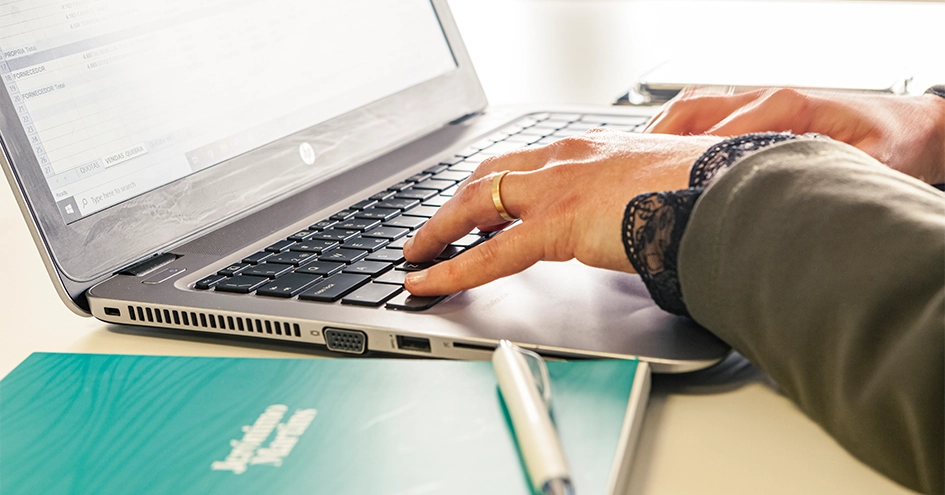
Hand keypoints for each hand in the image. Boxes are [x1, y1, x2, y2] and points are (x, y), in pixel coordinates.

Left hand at [402, 130, 720, 295]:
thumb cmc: (706, 190)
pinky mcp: (558, 222)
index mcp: (590, 146)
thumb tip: (624, 221)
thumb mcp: (657, 184)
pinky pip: (490, 252)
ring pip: (476, 204)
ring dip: (439, 230)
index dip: (492, 184)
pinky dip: (452, 268)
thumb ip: (627, 199)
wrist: (730, 193)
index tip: (474, 204)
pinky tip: (430, 281)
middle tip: (431, 229)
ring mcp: (558, 186)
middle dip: (453, 203)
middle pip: (488, 175)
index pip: (524, 162)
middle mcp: (566, 156)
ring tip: (417, 254)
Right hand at [645, 88, 944, 183]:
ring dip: (657, 135)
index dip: (688, 158)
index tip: (662, 182)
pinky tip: (652, 152)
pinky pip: (699, 116)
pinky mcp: (753, 112)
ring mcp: (755, 103)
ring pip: (689, 111)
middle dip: (656, 142)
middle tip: (627, 172)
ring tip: (627, 162)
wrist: (915, 127)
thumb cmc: (892, 143)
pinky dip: (671, 132)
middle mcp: (764, 100)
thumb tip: (780, 200)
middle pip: (692, 113)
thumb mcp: (861, 163)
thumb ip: (819, 177)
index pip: (722, 131)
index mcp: (786, 107)